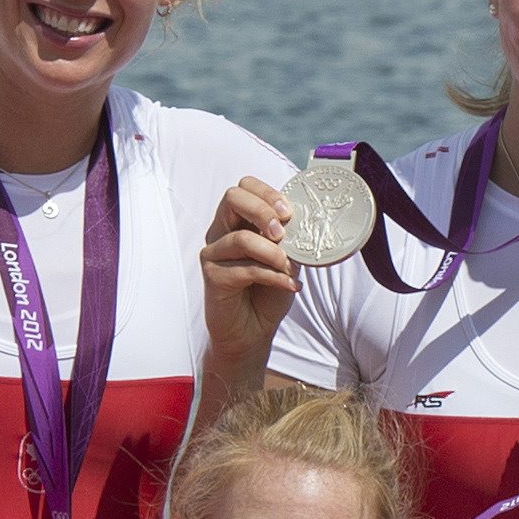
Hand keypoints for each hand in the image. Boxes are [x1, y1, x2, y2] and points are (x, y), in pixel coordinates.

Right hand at [202, 175, 297, 368]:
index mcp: (238, 220)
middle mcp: (221, 231)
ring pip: (240, 238)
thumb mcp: (286, 260)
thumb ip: (290, 240)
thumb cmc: (267, 293)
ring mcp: (214, 252)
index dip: (267, 193)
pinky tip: (291, 285)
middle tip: (283, 232)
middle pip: (233, 197)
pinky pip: (246, 269)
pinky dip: (274, 276)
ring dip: (274, 253)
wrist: (253, 331)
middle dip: (263, 210)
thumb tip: (306, 222)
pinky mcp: (212, 276)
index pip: (244, 187)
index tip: (289, 212)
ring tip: (290, 268)